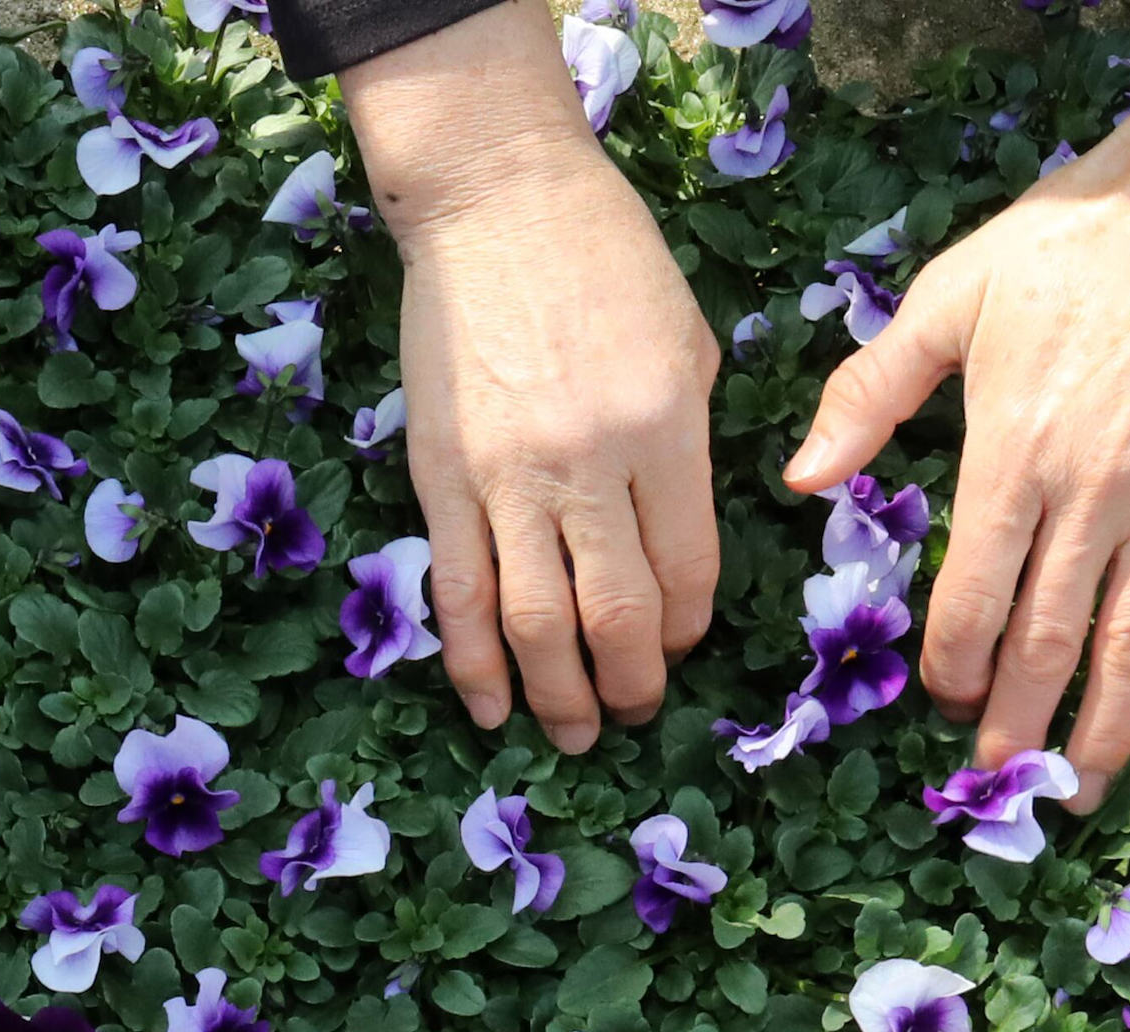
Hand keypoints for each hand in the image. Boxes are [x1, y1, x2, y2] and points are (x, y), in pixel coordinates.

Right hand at [344, 0, 717, 751]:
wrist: (495, 198)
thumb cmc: (606, 256)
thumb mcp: (686, 339)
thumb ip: (688, 443)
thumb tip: (678, 535)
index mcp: (665, 428)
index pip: (684, 570)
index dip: (685, 630)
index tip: (678, 647)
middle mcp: (589, 464)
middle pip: (614, 615)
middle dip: (631, 683)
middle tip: (634, 713)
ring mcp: (507, 477)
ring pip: (535, 622)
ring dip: (558, 695)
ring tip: (574, 734)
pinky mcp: (441, 478)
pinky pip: (459, 593)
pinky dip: (475, 664)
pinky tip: (491, 708)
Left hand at [781, 16, 1129, 800]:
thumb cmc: (1067, 240)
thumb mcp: (948, 297)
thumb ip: (869, 391)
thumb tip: (799, 477)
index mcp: (1012, 455)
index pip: (972, 595)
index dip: (950, 663)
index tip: (938, 701)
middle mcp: (1092, 495)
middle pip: (1047, 638)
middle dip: (1015, 720)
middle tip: (995, 783)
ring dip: (1107, 724)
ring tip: (1083, 791)